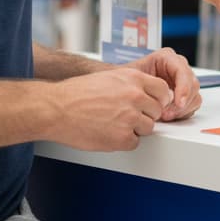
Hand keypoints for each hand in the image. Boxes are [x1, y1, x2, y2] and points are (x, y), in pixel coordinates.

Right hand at [45, 67, 172, 150]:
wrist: (56, 109)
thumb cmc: (76, 93)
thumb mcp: (109, 77)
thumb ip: (131, 84)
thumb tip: (148, 94)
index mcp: (133, 78)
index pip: (163, 90)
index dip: (157, 100)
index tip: (150, 105)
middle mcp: (135, 96)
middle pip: (157, 111)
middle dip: (145, 115)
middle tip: (127, 117)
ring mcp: (130, 117)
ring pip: (148, 128)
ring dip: (135, 129)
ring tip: (113, 124)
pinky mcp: (122, 137)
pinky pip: (134, 143)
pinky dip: (123, 142)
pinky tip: (108, 133)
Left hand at [126, 48, 202, 121]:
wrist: (124, 87)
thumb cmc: (126, 78)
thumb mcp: (129, 75)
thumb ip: (136, 80)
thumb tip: (140, 91)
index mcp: (166, 58)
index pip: (182, 71)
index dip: (183, 88)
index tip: (178, 103)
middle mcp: (177, 68)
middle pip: (192, 84)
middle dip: (181, 102)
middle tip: (167, 114)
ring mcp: (182, 82)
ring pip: (194, 96)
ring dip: (182, 109)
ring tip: (165, 116)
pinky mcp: (183, 94)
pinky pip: (191, 105)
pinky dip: (182, 113)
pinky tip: (168, 115)